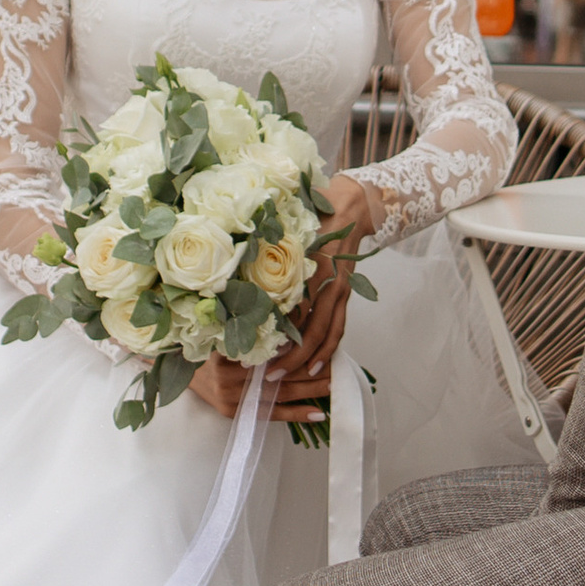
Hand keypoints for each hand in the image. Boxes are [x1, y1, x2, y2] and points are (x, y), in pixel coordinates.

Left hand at [191, 176, 381, 423]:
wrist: (350, 207)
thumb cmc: (312, 215)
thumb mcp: (286, 229)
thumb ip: (264, 250)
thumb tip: (234, 277)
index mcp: (309, 267)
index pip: (292, 310)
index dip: (275, 335)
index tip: (254, 352)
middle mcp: (327, 283)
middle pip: (312, 330)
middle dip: (292, 357)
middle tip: (268, 376)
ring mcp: (340, 291)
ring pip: (328, 334)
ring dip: (310, 360)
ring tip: (288, 378)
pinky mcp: (345, 294)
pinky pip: (339, 328)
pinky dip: (328, 350)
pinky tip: (315, 367)